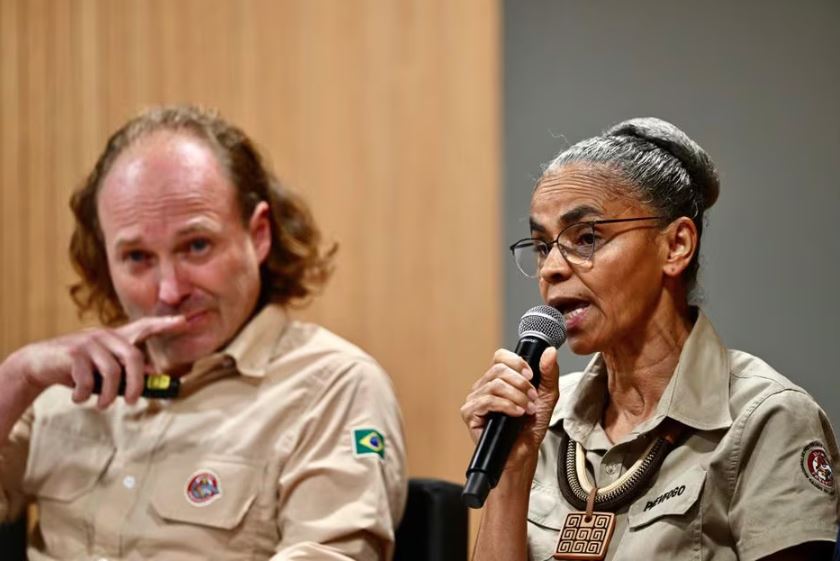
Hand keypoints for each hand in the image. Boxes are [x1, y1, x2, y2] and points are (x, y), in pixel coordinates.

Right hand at [8, 315, 185, 408]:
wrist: (37, 363)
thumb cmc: (78, 368)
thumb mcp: (103, 368)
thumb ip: (124, 369)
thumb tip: (152, 376)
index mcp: (116, 338)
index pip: (144, 327)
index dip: (164, 324)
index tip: (184, 321)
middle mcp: (105, 335)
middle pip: (133, 358)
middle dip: (136, 383)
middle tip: (133, 401)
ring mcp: (89, 342)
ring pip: (112, 372)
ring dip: (109, 395)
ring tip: (103, 405)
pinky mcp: (73, 353)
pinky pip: (88, 379)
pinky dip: (85, 394)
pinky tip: (79, 398)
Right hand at [460, 346, 559, 469]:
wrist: (524, 452)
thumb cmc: (530, 427)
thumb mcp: (546, 397)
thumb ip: (549, 373)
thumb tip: (549, 351)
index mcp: (498, 379)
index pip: (500, 356)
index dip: (517, 363)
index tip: (531, 376)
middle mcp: (484, 386)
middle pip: (498, 369)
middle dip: (521, 384)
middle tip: (532, 398)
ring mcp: (475, 399)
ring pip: (494, 384)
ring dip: (516, 397)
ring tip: (526, 409)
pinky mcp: (470, 413)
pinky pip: (486, 400)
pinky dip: (506, 406)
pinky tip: (516, 414)